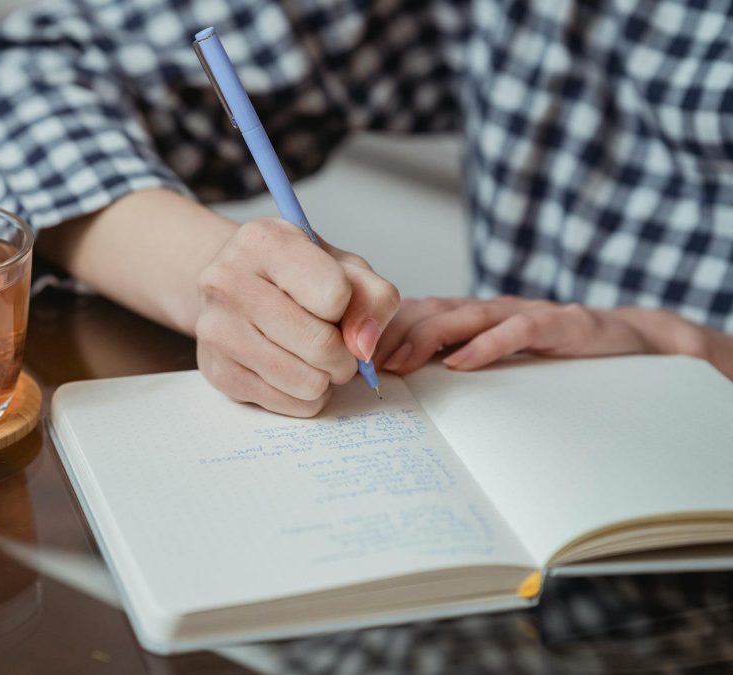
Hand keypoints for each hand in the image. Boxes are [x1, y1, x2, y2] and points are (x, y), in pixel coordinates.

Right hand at [196, 218, 399, 416]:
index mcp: (263, 242)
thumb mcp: (344, 266)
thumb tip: (363, 347)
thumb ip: (373, 298)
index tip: (338, 305)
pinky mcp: (215, 370)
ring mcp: (215, 328)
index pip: (334, 295)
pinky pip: (286, 404)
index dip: (349, 308)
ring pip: (306, 382)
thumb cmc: (295, 275)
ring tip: (315, 359)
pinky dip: (302, 396)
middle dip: (345, 356)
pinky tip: (292, 371)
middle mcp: (228, 281)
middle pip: (320, 345)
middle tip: (340, 347)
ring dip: (325, 378)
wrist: (235, 285)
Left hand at [374, 296, 712, 374]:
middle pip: (428, 311)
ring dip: (424, 336)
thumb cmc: (551, 357)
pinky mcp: (560, 324)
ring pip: (464, 316)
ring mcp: (524, 313)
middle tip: (357, 358)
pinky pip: (517, 332)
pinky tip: (459, 363)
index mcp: (469, 317)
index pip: (412, 314)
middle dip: (388, 333)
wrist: (629, 342)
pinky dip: (486, 346)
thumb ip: (451, 365)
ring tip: (394, 359)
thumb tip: (393, 389)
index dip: (377, 330)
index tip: (346, 353)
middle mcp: (489, 310)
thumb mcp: (494, 361)